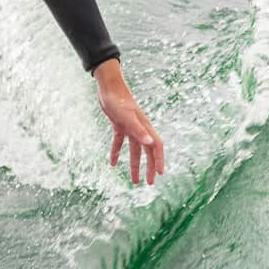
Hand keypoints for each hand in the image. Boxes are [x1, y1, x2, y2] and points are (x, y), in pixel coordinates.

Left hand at [94, 58, 163, 184]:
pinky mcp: (119, 125)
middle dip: (149, 167)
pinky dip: (116, 152)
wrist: (108, 86)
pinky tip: (112, 163)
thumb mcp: (127, 117)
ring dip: (134, 165)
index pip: (156, 146)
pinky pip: (119, 142)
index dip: (159, 160)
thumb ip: (138, 130)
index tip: (160, 174)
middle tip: (148, 183)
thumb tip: (150, 143)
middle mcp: (139, 128)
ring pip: (134, 150)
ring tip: (133, 180)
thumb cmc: (118, 100)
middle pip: (147, 151)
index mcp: (144, 127)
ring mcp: (129, 127)